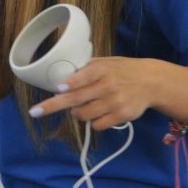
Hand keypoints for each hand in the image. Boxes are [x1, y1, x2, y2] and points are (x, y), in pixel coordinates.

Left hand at [29, 57, 156, 130]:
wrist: (151, 82)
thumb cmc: (122, 70)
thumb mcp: (106, 62)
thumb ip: (85, 69)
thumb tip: (60, 78)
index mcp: (102, 70)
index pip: (84, 77)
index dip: (70, 84)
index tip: (58, 89)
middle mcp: (108, 86)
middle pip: (76, 100)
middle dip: (53, 106)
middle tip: (36, 112)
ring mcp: (115, 103)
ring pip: (84, 115)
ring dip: (78, 113)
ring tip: (85, 105)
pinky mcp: (121, 116)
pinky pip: (97, 125)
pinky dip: (93, 121)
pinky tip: (99, 112)